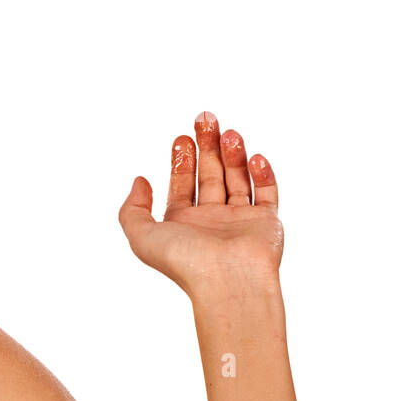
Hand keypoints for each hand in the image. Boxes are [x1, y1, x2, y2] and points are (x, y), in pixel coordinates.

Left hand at [118, 111, 283, 296]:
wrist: (228, 282)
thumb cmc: (185, 261)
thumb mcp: (141, 235)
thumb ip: (133, 208)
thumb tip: (139, 180)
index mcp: (182, 224)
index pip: (181, 184)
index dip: (181, 160)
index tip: (181, 137)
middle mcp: (210, 221)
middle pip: (210, 175)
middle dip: (207, 146)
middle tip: (205, 119)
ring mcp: (240, 220)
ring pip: (237, 178)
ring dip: (232, 154)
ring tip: (228, 132)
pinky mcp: (266, 222)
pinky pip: (267, 192)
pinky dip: (262, 173)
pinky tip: (253, 157)